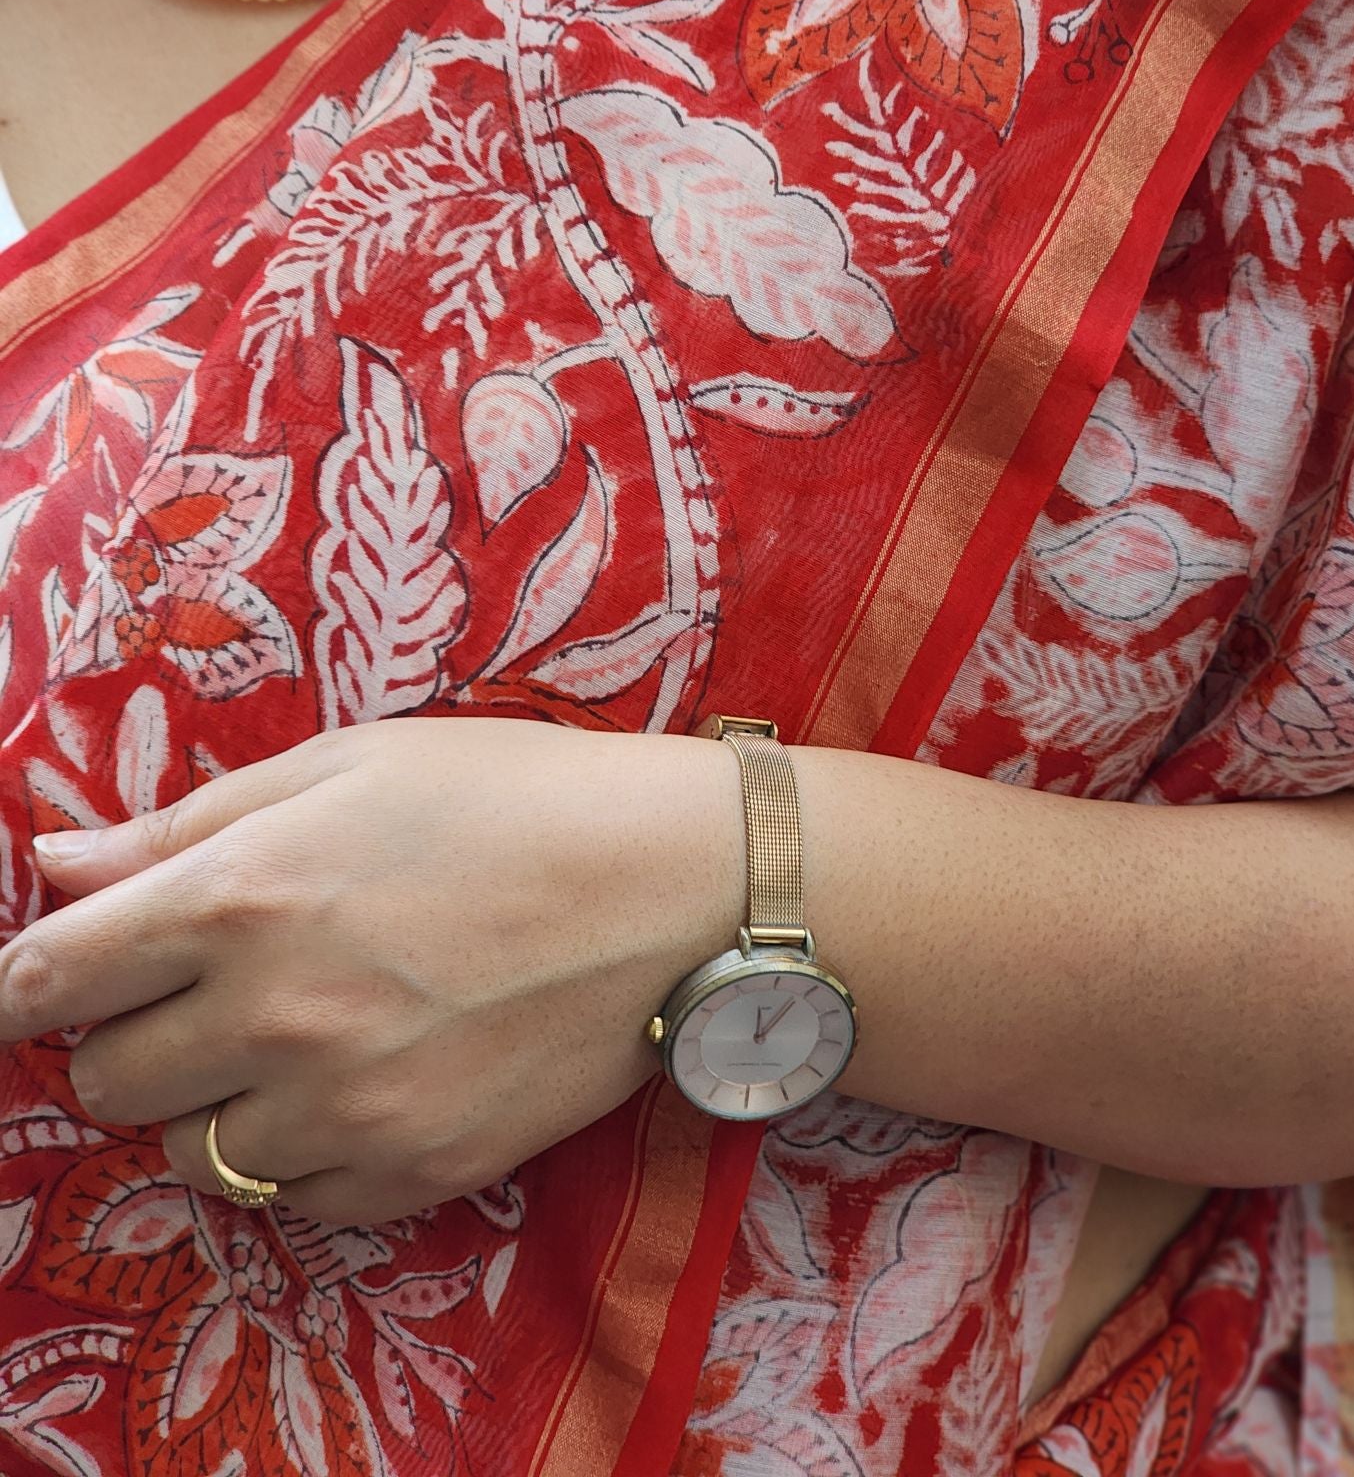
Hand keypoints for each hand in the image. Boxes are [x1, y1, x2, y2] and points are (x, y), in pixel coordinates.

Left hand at [4, 718, 740, 1225]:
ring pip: (192, 1155)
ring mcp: (344, 1106)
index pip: (49, 977)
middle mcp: (272, 1015)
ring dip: (216, 1103)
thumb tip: (59, 862)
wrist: (675, 885)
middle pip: (105, 1080)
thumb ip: (188, 823)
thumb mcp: (346, 765)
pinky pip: (294, 1201)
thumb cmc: (511, 795)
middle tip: (202, 991)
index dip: (27, 984)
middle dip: (127, 1037)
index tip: (44, 983)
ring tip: (297, 1037)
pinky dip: (302, 1154)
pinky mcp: (413, 1169)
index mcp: (241, 894)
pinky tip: (361, 1082)